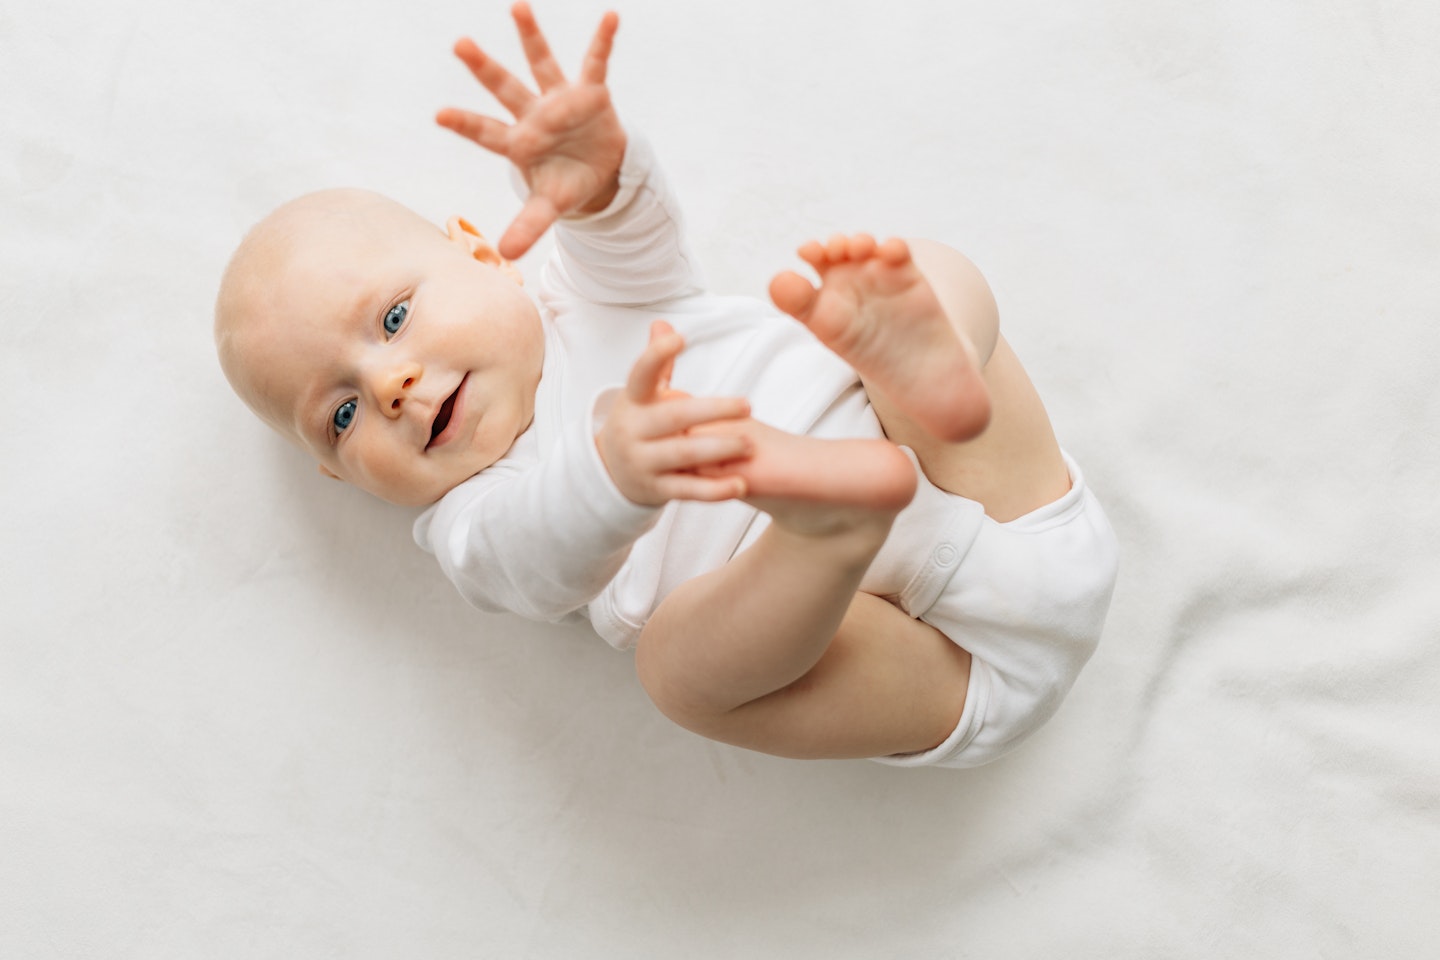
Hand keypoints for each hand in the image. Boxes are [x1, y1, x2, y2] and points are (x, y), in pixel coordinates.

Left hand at [438, 2, 626, 259]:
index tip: (439, 114)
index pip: (487, 133)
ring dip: (531, 36)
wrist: (597, 169)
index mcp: (519, 142)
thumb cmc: (564, 183)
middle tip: (459, 44)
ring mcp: (560, 100)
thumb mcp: (548, 206)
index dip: (466, 125)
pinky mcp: (589, 92)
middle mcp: (534, 115)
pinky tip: (610, 16)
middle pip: (505, 89)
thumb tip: (506, 254)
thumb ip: (529, 225)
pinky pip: (596, 63)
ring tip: (517, 6)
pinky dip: (604, 41)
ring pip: (541, 64)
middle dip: (484, 68)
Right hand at [598, 322, 753, 505]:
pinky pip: (688, 490)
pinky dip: (714, 490)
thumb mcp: (641, 396)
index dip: (656, 356)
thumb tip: (662, 326)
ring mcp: (643, 462)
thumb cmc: (640, 424)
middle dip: (711, 411)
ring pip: (683, 454)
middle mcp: (634, 431)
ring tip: (750, 444)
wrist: (612, 472)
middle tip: (747, 405)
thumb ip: (657, 365)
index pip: (640, 375)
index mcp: (633, 402)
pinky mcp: (656, 490)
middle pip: (673, 417)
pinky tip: (740, 484)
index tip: (680, 338)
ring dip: (718, 449)